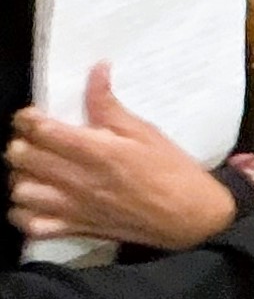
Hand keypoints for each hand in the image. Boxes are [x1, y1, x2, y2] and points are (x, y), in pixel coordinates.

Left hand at [8, 64, 236, 250]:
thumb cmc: (171, 170)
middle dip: (21, 143)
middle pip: (22, 158)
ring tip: (36, 168)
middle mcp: (79, 180)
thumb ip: (110, 104)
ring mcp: (73, 207)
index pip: (43, 131)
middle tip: (36, 139)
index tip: (32, 114)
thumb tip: (97, 70)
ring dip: (21, 176)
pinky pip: (30, 224)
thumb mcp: (145, 131)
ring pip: (20, 191)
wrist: (188, 217)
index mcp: (98, 151)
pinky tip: (36, 199)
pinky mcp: (73, 229)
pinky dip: (24, 212)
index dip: (28, 118)